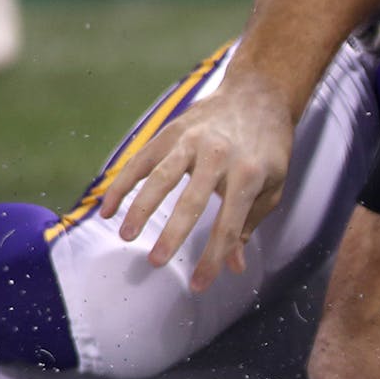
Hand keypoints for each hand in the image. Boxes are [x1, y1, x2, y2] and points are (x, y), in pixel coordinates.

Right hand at [98, 73, 293, 290]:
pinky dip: (122, 183)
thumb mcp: (272, 186)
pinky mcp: (171, 131)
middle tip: (156, 263)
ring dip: (141, 208)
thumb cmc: (268, 149)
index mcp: (249, 174)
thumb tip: (234, 267)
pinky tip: (107, 209)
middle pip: (191, 202)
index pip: (229, 225)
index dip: (214, 258)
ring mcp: (192, 140)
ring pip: (160, 177)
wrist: (258, 93)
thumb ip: (249, 225)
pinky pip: (142, 160)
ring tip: (125, 236)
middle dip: (173, 235)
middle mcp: (219, 155)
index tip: (198, 285)